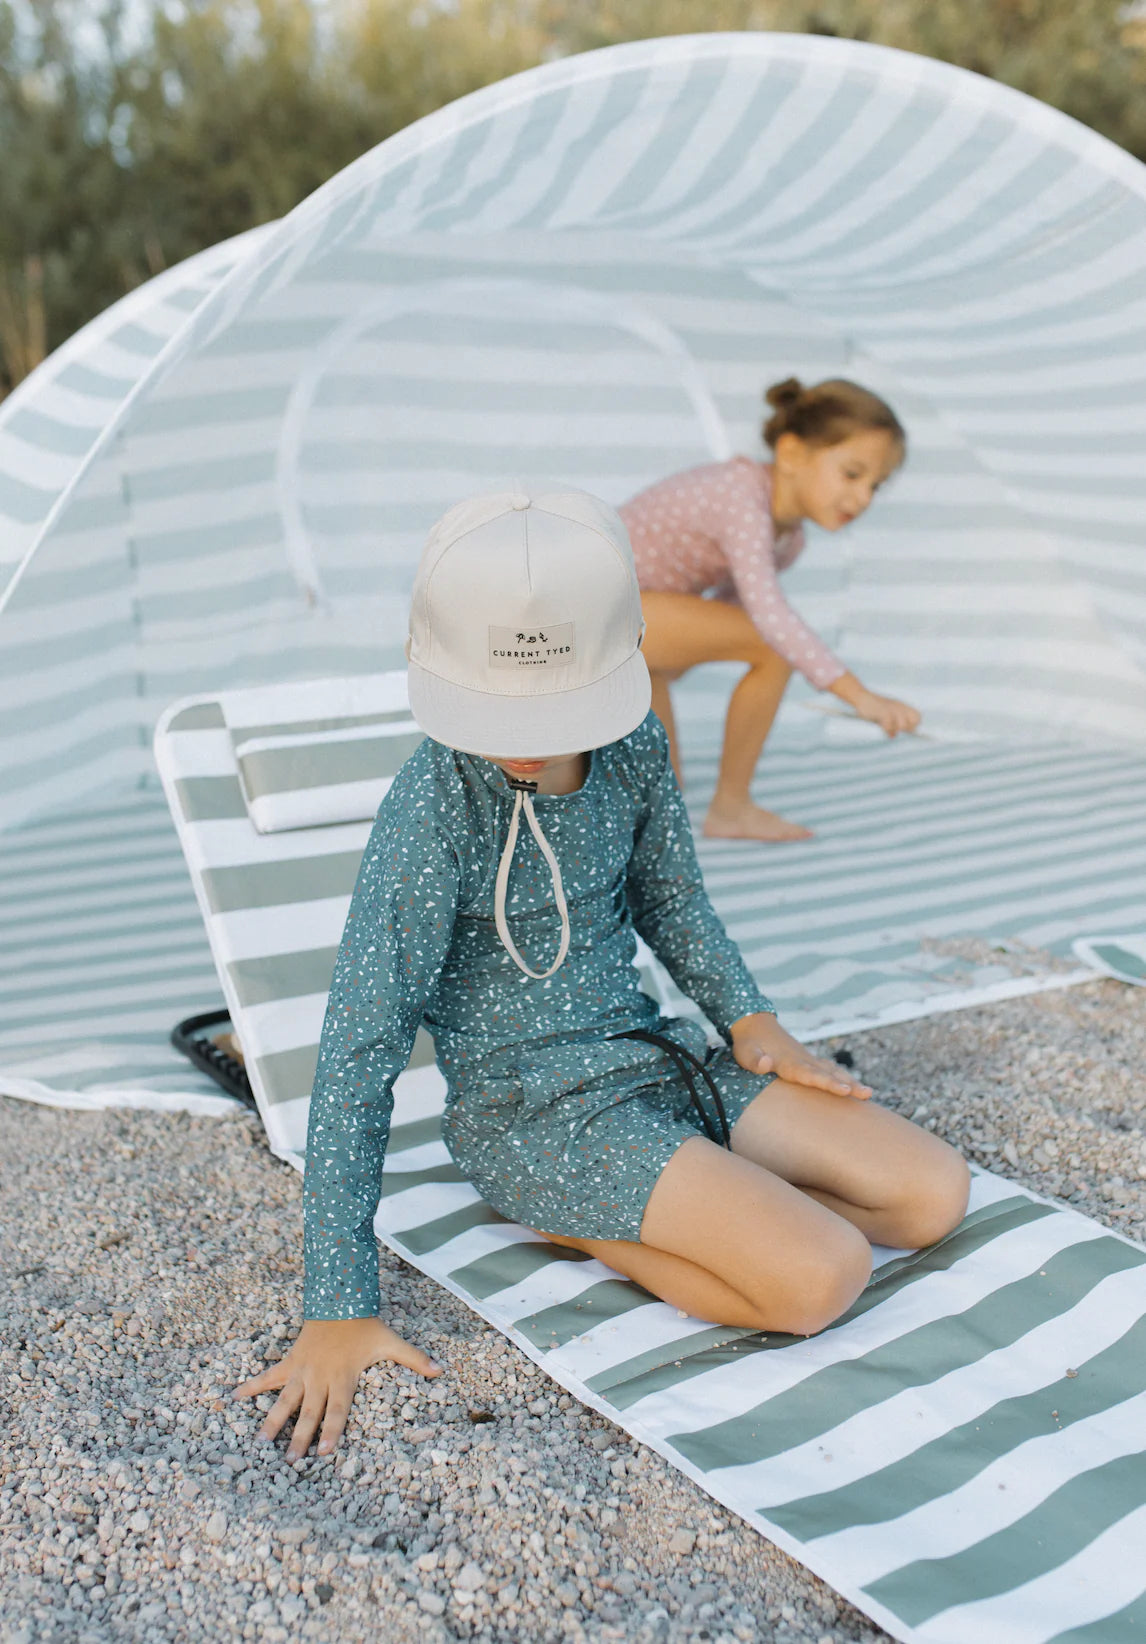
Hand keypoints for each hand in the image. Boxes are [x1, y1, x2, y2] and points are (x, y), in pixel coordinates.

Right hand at [232, 1317, 439, 1460]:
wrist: (338, 1299)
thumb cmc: (365, 1325)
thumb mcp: (391, 1342)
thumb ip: (414, 1358)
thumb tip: (441, 1369)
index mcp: (343, 1379)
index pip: (337, 1411)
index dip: (331, 1432)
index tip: (324, 1453)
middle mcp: (320, 1379)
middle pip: (309, 1413)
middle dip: (301, 1439)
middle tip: (291, 1463)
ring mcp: (302, 1371)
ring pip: (285, 1401)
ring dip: (272, 1421)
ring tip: (260, 1444)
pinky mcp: (291, 1361)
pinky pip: (269, 1376)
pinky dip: (251, 1385)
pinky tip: (233, 1395)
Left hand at [730, 1012, 871, 1098]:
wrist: (754, 1023)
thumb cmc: (748, 1044)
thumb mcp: (745, 1054)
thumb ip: (755, 1060)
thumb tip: (767, 1063)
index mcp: (787, 1062)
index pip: (810, 1075)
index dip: (828, 1083)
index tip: (845, 1090)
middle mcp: (802, 1060)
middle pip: (828, 1074)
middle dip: (848, 1084)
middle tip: (867, 1094)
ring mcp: (807, 1059)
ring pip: (832, 1071)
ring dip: (850, 1081)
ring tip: (868, 1094)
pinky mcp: (807, 1060)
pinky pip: (828, 1069)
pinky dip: (842, 1077)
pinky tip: (853, 1086)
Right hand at [829, 671, 920, 737]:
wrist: (862, 697)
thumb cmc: (873, 707)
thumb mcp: (886, 712)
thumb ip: (894, 721)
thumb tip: (896, 734)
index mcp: (902, 706)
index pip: (917, 718)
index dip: (913, 725)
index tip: (904, 729)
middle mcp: (899, 707)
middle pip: (911, 724)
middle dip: (904, 729)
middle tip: (894, 728)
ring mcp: (892, 709)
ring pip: (902, 726)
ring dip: (895, 730)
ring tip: (887, 729)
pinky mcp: (883, 712)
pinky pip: (890, 726)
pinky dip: (887, 729)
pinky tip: (883, 728)